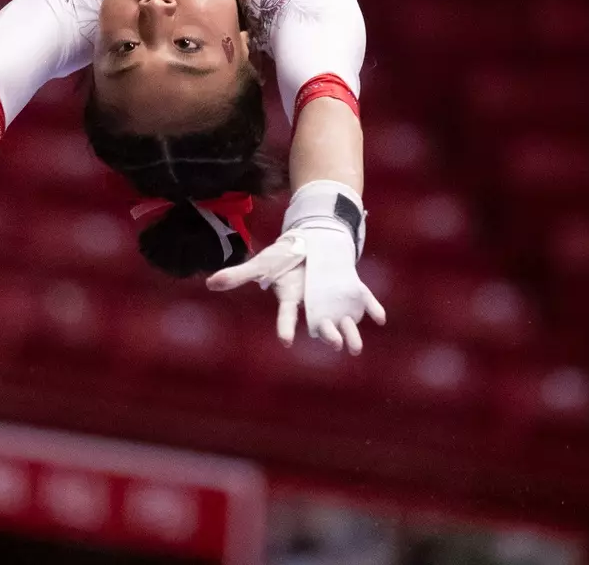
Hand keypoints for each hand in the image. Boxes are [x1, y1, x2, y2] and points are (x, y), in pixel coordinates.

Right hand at [206, 226, 385, 353]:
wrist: (310, 243)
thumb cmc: (284, 258)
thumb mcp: (262, 264)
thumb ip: (238, 276)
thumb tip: (209, 283)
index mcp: (293, 299)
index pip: (288, 315)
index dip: (287, 327)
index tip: (286, 341)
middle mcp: (315, 305)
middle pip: (321, 324)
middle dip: (328, 334)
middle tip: (334, 344)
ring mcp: (335, 299)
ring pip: (345, 320)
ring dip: (351, 332)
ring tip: (355, 347)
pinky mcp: (351, 288)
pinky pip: (365, 300)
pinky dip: (373, 308)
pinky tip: (379, 317)